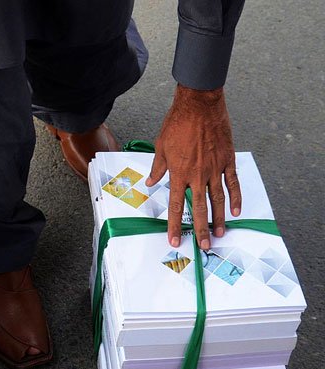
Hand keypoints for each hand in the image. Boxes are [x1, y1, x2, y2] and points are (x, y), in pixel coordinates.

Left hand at [146, 84, 241, 249]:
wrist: (199, 105)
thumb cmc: (177, 124)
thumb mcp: (160, 147)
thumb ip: (157, 169)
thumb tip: (150, 183)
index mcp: (179, 174)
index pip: (175, 206)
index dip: (174, 225)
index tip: (174, 240)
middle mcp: (197, 175)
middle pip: (199, 208)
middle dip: (201, 229)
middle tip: (204, 246)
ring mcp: (214, 169)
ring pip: (218, 200)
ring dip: (219, 219)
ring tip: (219, 234)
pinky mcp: (227, 160)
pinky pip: (233, 183)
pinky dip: (236, 198)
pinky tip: (236, 211)